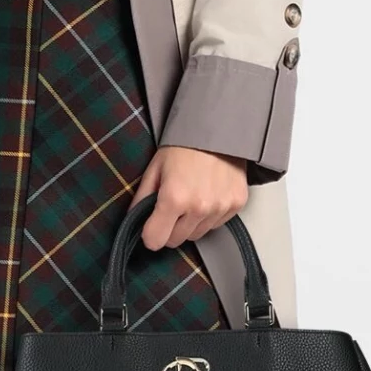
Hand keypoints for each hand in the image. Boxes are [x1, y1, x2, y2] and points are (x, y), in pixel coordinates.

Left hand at [129, 145, 249, 249]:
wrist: (217, 130)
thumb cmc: (184, 146)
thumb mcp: (154, 169)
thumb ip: (141, 198)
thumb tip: (134, 219)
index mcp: (174, 198)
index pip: (156, 240)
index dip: (150, 235)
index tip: (151, 228)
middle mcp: (199, 207)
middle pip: (177, 240)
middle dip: (170, 228)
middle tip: (172, 207)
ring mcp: (220, 207)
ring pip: (197, 234)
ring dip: (191, 223)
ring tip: (191, 197)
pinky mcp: (236, 204)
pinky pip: (216, 224)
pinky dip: (210, 215)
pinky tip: (207, 195)